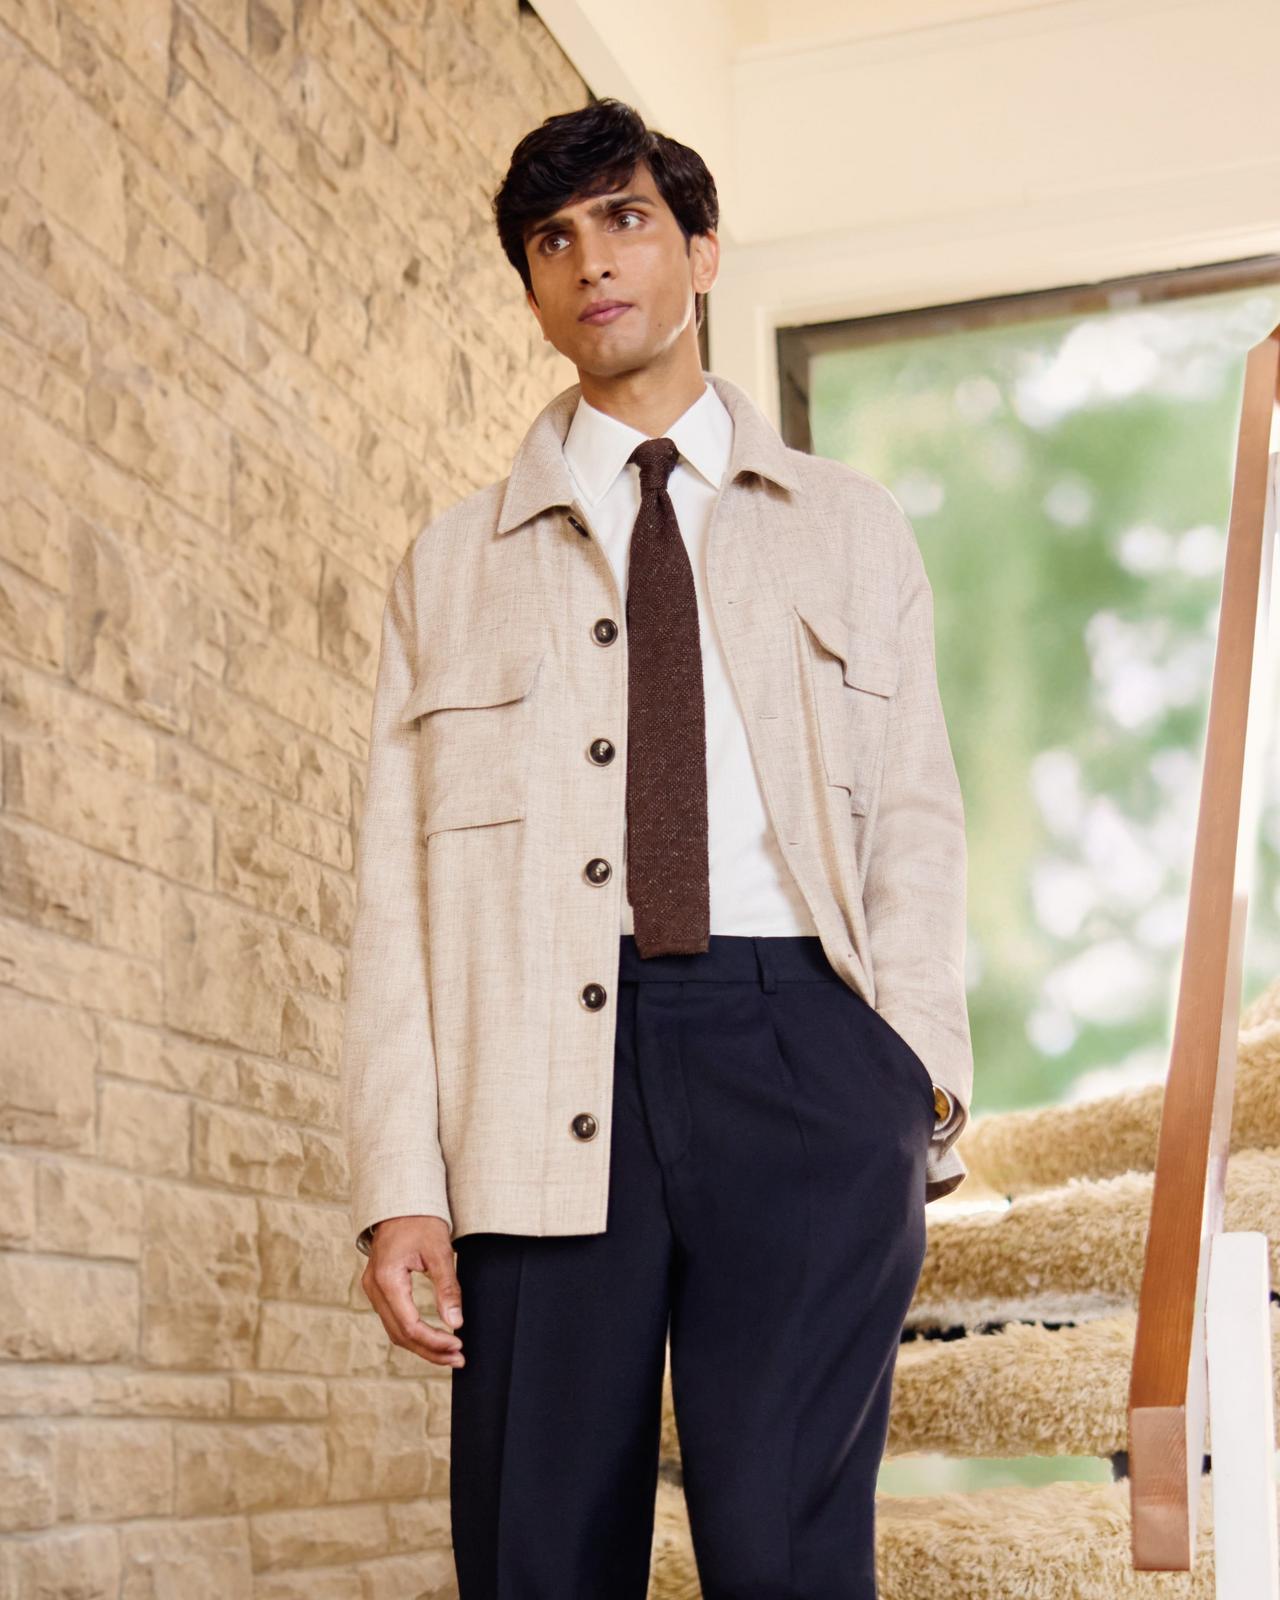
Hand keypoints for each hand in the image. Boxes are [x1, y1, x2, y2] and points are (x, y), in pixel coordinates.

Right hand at [360, 1215, 464, 1367]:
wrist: (401, 1201)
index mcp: (387, 1279)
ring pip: (395, 1331)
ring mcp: (373, 1289)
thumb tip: (456, 1323)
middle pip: (400, 1335)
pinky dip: (413, 1333)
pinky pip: (394, 1319)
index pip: (410, 1326)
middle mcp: (374, 1288)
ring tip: (450, 1353)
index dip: (434, 1341)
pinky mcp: (379, 1288)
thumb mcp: (440, 1251)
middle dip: (430, 1350)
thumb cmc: (421, 1221)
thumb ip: (447, 1288)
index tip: (459, 1345)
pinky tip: (433, 1337)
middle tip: (459, 1358)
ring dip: (422, 1345)